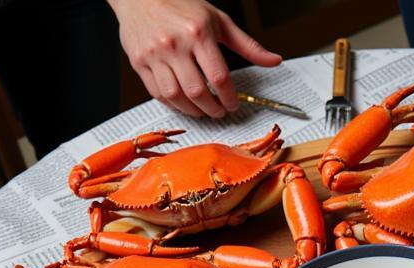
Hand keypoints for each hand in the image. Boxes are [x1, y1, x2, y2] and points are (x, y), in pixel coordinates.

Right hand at [109, 0, 280, 118]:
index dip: (229, 98)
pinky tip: (184, 102)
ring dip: (193, 111)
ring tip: (203, 109)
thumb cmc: (181, 5)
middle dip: (212, 109)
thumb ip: (247, 45)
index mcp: (198, 33)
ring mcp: (154, 54)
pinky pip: (158, 94)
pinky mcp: (139, 62)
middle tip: (219, 111)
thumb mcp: (218, 20)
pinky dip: (173, 104)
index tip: (233, 105)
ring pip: (176, 97)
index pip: (219, 78)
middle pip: (197, 92)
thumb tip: (274, 60)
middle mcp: (174, 44)